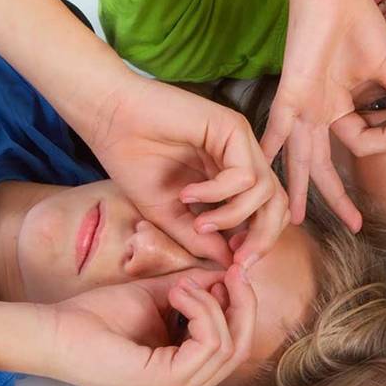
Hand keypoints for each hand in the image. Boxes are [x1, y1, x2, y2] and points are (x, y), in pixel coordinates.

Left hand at [44, 266, 254, 385]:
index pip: (234, 348)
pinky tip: (176, 295)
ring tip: (180, 285)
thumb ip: (195, 292)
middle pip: (241, 350)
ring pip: (227, 344)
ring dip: (210, 303)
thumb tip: (228, 276)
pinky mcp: (165, 384)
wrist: (55, 329)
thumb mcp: (158, 298)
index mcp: (182, 377)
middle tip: (234, 271)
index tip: (232, 273)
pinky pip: (209, 343)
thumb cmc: (94, 318)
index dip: (240, 308)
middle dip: (243, 305)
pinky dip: (200, 310)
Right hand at [85, 75, 289, 268]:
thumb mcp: (169, 215)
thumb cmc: (133, 162)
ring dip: (234, 216)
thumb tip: (230, 262)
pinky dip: (218, 193)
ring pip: (267, 191)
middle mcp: (243, 158)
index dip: (259, 242)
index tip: (236, 265)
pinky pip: (244, 175)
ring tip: (199, 222)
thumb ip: (200, 238)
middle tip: (238, 259)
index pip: (267, 213)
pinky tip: (188, 193)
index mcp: (233, 177)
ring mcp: (241, 142)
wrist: (107, 120)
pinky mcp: (233, 128)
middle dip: (263, 238)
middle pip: (278, 204)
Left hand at [264, 0, 385, 230]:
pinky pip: (277, 127)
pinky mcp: (292, 92)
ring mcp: (304, 106)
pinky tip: (259, 167)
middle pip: (326, 166)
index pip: (366, 142)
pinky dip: (268, 147)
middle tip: (354, 224)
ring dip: (298, 189)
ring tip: (291, 218)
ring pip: (300, 157)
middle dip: (337, 198)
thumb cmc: (358, 20)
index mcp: (342, 107)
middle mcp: (320, 113)